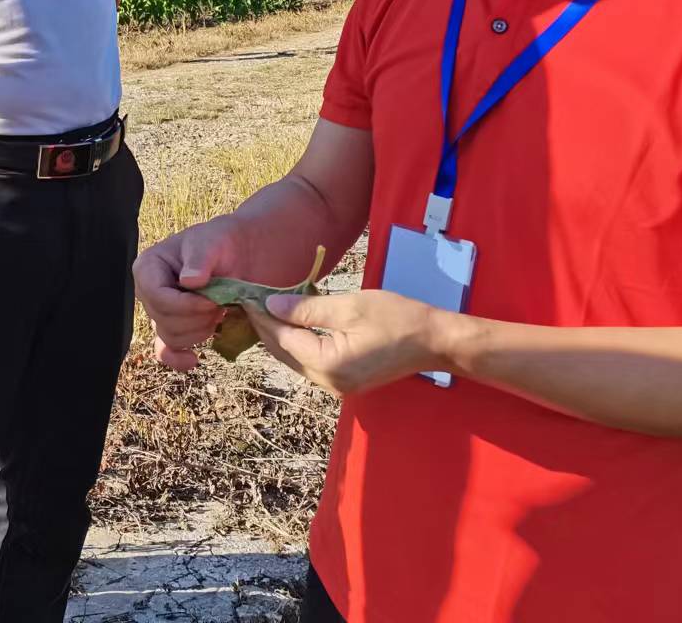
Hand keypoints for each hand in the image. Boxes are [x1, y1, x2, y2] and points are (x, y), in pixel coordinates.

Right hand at [135, 215, 252, 370]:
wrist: (238, 255)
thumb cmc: (221, 242)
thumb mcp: (211, 241)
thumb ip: (201, 258)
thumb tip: (190, 281)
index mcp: (148, 267)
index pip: (157, 298)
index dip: (186, 305)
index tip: (213, 299)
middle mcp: (147, 292)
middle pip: (164, 322)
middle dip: (197, 317)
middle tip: (221, 302)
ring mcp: (159, 312)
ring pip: (172, 338)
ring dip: (201, 330)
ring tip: (219, 310)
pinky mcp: (172, 328)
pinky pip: (166, 352)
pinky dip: (177, 359)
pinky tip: (194, 359)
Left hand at [246, 289, 450, 395]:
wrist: (435, 341)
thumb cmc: (397, 318)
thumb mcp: (350, 307)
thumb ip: (307, 309)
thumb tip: (271, 306)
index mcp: (328, 365)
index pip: (282, 339)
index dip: (262, 316)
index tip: (246, 294)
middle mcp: (328, 383)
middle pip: (284, 354)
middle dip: (265, 327)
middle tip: (250, 299)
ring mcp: (337, 386)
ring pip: (295, 360)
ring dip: (279, 336)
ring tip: (264, 308)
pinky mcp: (345, 382)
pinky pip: (310, 363)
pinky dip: (297, 344)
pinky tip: (291, 325)